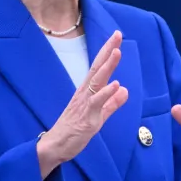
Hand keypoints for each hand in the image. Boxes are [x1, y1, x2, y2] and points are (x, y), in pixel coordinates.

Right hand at [37, 31, 127, 177]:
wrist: (56, 146)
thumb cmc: (74, 130)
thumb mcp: (99, 116)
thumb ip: (111, 103)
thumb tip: (124, 90)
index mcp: (88, 92)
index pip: (99, 68)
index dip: (108, 52)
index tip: (116, 37)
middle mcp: (85, 93)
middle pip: (97, 68)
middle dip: (108, 51)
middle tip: (117, 34)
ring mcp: (85, 104)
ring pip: (97, 81)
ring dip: (107, 66)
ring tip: (117, 52)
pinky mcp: (87, 117)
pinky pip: (96, 103)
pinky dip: (105, 93)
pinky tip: (116, 85)